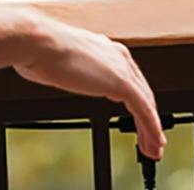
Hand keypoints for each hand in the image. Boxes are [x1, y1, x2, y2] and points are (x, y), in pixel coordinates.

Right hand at [14, 13, 165, 159]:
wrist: (39, 42)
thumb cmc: (40, 49)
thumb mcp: (57, 61)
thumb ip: (65, 67)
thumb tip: (54, 72)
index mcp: (103, 49)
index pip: (129, 78)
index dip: (137, 99)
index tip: (138, 117)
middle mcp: (117, 56)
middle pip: (143, 91)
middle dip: (149, 117)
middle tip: (152, 139)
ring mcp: (121, 68)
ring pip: (147, 104)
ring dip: (152, 129)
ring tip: (154, 149)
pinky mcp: (122, 82)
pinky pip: (145, 111)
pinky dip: (152, 129)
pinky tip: (153, 144)